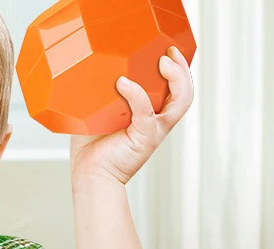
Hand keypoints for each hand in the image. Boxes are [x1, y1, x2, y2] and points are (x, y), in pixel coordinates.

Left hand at [69, 46, 194, 185]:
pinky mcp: (145, 138)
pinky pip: (146, 113)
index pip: (174, 87)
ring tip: (162, 61)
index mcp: (150, 114)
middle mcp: (158, 121)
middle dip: (182, 67)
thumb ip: (100, 93)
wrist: (90, 176)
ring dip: (176, 77)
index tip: (167, 48)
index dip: (177, 67)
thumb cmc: (91, 148)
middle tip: (169, 50)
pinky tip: (123, 84)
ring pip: (181, 100)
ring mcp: (154, 130)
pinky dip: (137, 95)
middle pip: (185, 90)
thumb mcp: (96, 113)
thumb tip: (88, 68)